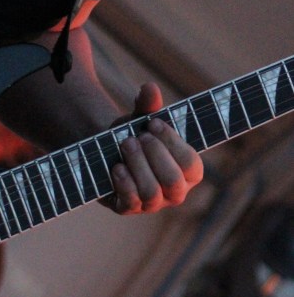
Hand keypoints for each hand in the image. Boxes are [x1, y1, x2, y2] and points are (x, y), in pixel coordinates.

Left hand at [109, 82, 203, 214]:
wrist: (105, 150)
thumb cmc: (133, 135)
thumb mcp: (140, 118)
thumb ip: (148, 105)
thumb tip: (149, 88)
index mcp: (187, 171)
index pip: (191, 164)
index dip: (172, 142)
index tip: (153, 124)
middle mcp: (174, 192)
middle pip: (173, 181)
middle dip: (154, 154)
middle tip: (137, 137)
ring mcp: (152, 204)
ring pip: (151, 192)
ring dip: (137, 164)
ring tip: (125, 144)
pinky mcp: (128, 208)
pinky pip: (131, 203)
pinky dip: (123, 182)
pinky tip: (117, 166)